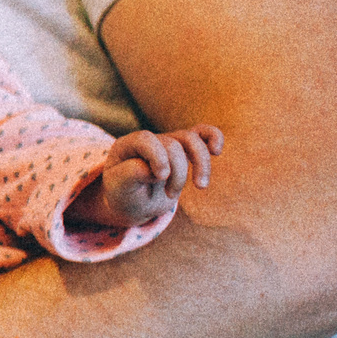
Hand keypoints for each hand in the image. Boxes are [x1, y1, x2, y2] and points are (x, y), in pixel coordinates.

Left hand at [78, 123, 224, 226]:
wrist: (132, 204)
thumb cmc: (123, 195)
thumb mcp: (119, 189)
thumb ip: (131, 174)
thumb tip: (154, 168)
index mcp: (127, 146)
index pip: (146, 139)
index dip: (157, 156)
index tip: (161, 177)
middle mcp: (149, 141)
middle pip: (172, 145)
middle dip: (177, 174)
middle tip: (170, 195)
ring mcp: (168, 143)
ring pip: (192, 139)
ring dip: (201, 164)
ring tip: (201, 187)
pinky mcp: (184, 150)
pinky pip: (202, 134)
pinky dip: (213, 137)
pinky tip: (217, 150)